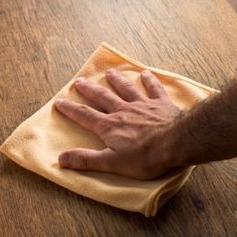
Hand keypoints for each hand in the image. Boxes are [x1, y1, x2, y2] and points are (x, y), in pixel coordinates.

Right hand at [54, 68, 182, 179]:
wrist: (177, 142)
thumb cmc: (145, 157)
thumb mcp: (111, 163)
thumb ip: (86, 160)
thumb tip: (61, 158)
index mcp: (109, 126)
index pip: (84, 115)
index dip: (70, 109)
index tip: (59, 101)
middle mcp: (123, 111)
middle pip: (102, 97)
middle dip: (89, 90)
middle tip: (79, 81)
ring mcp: (143, 105)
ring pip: (126, 89)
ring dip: (117, 80)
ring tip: (110, 72)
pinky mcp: (161, 104)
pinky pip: (154, 89)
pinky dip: (149, 81)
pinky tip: (146, 74)